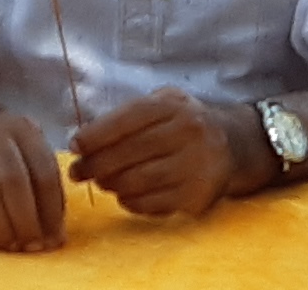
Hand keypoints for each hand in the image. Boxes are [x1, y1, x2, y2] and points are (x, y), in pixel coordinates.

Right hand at [0, 107, 67, 251]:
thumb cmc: (11, 157)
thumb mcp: (34, 158)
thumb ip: (49, 192)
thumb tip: (55, 238)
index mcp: (23, 130)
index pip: (43, 170)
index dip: (51, 209)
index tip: (55, 237)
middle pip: (12, 180)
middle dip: (26, 220)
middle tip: (33, 245)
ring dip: (2, 226)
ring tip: (13, 246)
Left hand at [69, 90, 261, 219]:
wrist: (232, 145)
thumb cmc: (183, 123)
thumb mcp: (163, 103)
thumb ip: (128, 115)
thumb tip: (84, 139)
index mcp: (173, 106)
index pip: (126, 120)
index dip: (95, 135)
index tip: (75, 146)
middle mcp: (187, 133)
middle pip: (128, 153)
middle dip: (95, 165)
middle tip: (77, 172)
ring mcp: (194, 166)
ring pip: (137, 181)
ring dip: (111, 185)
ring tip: (102, 182)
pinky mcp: (196, 195)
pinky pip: (151, 204)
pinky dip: (131, 202)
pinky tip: (124, 196)